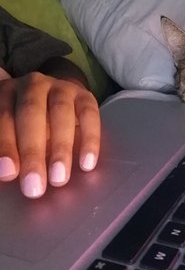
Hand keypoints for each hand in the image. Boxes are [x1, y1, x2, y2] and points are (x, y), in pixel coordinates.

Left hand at [0, 69, 100, 197]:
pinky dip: (90, 140)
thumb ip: (8, 146)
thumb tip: (9, 173)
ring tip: (59, 179)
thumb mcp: (12, 132)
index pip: (4, 117)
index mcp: (6, 92)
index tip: (9, 174)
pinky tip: (86, 164)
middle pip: (31, 113)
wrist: (56, 101)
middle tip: (35, 184)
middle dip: (33, 151)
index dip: (6, 146)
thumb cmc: (25, 125)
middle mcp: (33, 84)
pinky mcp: (85, 96)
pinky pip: (90, 115)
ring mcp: (61, 88)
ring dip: (61, 148)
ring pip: (61, 112)